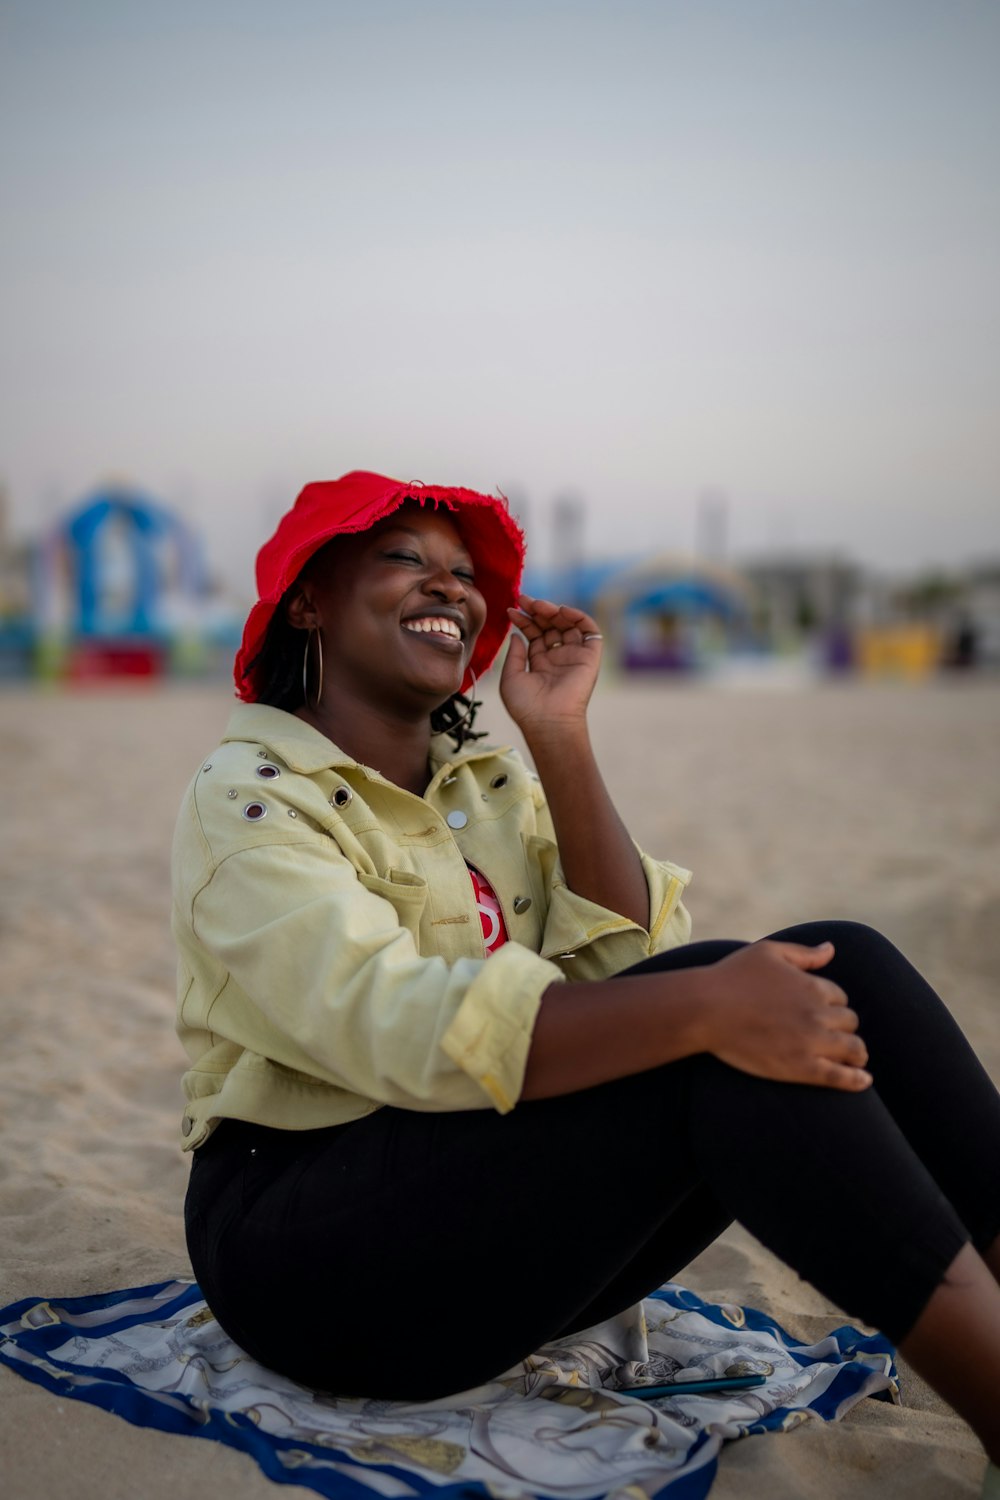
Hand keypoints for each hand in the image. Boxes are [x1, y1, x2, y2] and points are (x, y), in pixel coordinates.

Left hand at [500, 594, 603, 739]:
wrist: (547, 721)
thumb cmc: (526, 705)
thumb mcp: (511, 676)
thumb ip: (514, 653)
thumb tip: (516, 634)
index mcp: (540, 663)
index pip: (534, 634)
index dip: (524, 620)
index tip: (511, 610)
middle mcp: (558, 658)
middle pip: (550, 626)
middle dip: (537, 611)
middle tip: (524, 600)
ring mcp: (574, 656)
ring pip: (568, 624)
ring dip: (554, 611)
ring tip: (538, 605)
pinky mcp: (590, 657)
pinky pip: (589, 631)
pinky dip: (579, 617)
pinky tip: (561, 611)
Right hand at [697, 940, 871, 1090]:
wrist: (705, 1009)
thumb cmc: (732, 976)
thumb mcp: (768, 952)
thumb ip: (804, 953)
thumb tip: (831, 948)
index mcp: (812, 986)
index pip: (839, 997)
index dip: (832, 1004)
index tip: (820, 1011)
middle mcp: (817, 1014)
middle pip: (849, 1022)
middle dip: (843, 1026)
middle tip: (835, 1034)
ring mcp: (810, 1042)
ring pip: (852, 1049)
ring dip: (856, 1052)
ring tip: (855, 1058)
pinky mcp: (800, 1068)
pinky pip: (839, 1077)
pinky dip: (856, 1080)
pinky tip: (864, 1080)